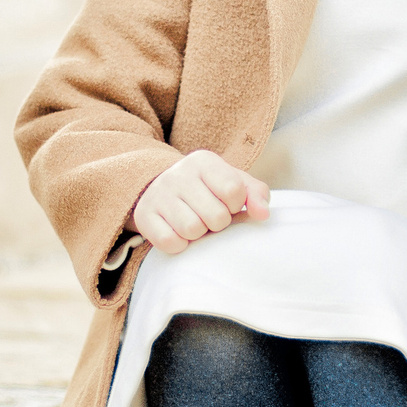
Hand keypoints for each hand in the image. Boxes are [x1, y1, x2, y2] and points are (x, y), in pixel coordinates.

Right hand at [131, 150, 269, 255]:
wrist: (162, 192)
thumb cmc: (207, 191)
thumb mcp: (233, 184)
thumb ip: (256, 194)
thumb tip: (263, 214)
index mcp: (204, 161)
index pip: (234, 190)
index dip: (235, 205)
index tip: (226, 203)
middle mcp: (178, 174)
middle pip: (216, 216)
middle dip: (218, 223)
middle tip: (209, 216)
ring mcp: (158, 194)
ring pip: (192, 230)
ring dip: (198, 234)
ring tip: (194, 223)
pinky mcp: (144, 216)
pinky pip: (170, 242)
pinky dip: (179, 244)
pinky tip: (178, 232)